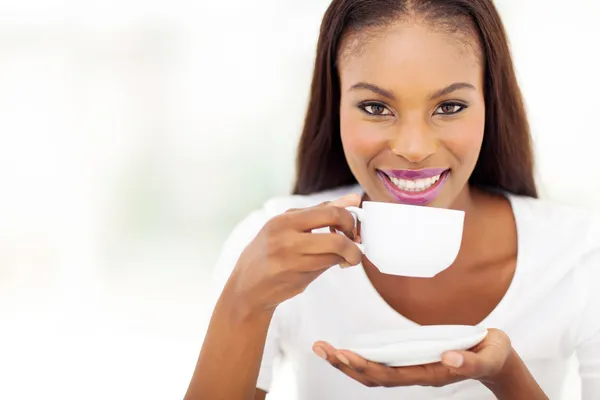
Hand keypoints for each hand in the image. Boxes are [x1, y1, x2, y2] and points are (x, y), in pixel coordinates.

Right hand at [225, 194, 362, 314]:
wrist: (247, 285)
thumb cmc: (271, 250)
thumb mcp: (289, 224)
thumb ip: (321, 211)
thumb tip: (354, 198)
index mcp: (285, 220)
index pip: (331, 213)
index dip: (350, 220)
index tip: (351, 227)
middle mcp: (287, 239)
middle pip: (337, 238)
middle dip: (353, 242)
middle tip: (354, 244)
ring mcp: (291, 260)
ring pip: (335, 255)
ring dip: (349, 256)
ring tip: (346, 257)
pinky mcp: (297, 278)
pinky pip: (327, 266)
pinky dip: (336, 263)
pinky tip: (333, 263)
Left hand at [313, 328, 512, 387]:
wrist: (498, 358)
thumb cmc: (494, 354)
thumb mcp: (491, 355)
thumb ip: (472, 360)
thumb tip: (448, 357)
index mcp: (432, 374)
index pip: (391, 376)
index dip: (366, 367)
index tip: (345, 354)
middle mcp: (417, 374)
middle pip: (374, 377)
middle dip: (346, 364)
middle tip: (321, 348)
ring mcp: (412, 369)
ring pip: (373, 372)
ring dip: (347, 362)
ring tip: (323, 349)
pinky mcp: (412, 360)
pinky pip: (381, 363)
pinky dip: (360, 357)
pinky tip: (345, 349)